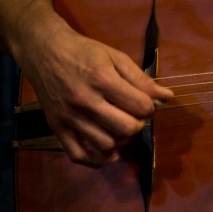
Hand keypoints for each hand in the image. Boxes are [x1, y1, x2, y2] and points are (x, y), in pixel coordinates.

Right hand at [19, 24, 173, 167]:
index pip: (140, 107)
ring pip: (106, 144)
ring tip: (120, 126)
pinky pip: (78, 156)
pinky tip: (109, 151)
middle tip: (134, 114)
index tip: (145, 102)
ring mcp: (69, 117)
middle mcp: (85, 102)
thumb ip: (141, 79)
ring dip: (121, 140)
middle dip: (138, 123)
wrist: (45, 51)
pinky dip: (97, 159)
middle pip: (126, 129)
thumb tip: (168, 96)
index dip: (150, 107)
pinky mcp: (56, 128)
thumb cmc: (84, 51)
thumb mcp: (115, 57)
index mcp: (103, 80)